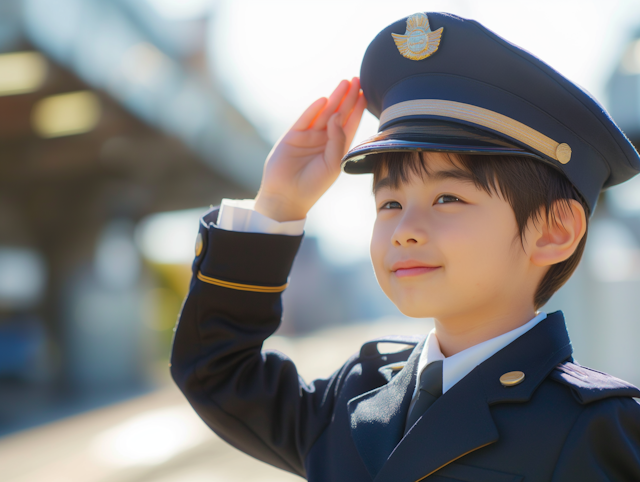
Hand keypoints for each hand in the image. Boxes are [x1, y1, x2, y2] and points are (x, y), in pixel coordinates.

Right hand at [254, 78, 366, 221]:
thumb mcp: (333, 164)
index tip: (365, 93)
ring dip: (334, 98)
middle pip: (338, 114)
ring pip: (324, 113)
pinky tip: (324, 100)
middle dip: (348, 98)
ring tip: (344, 83)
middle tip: (357, 80)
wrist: (287, 196)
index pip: (350, 124)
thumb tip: (338, 116)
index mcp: (336, 148)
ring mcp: (308, 136)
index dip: (357, 109)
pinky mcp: (293, 136)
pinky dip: (314, 110)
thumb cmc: (313, 185)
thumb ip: (338, 140)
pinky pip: (305, 119)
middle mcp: (323, 139)